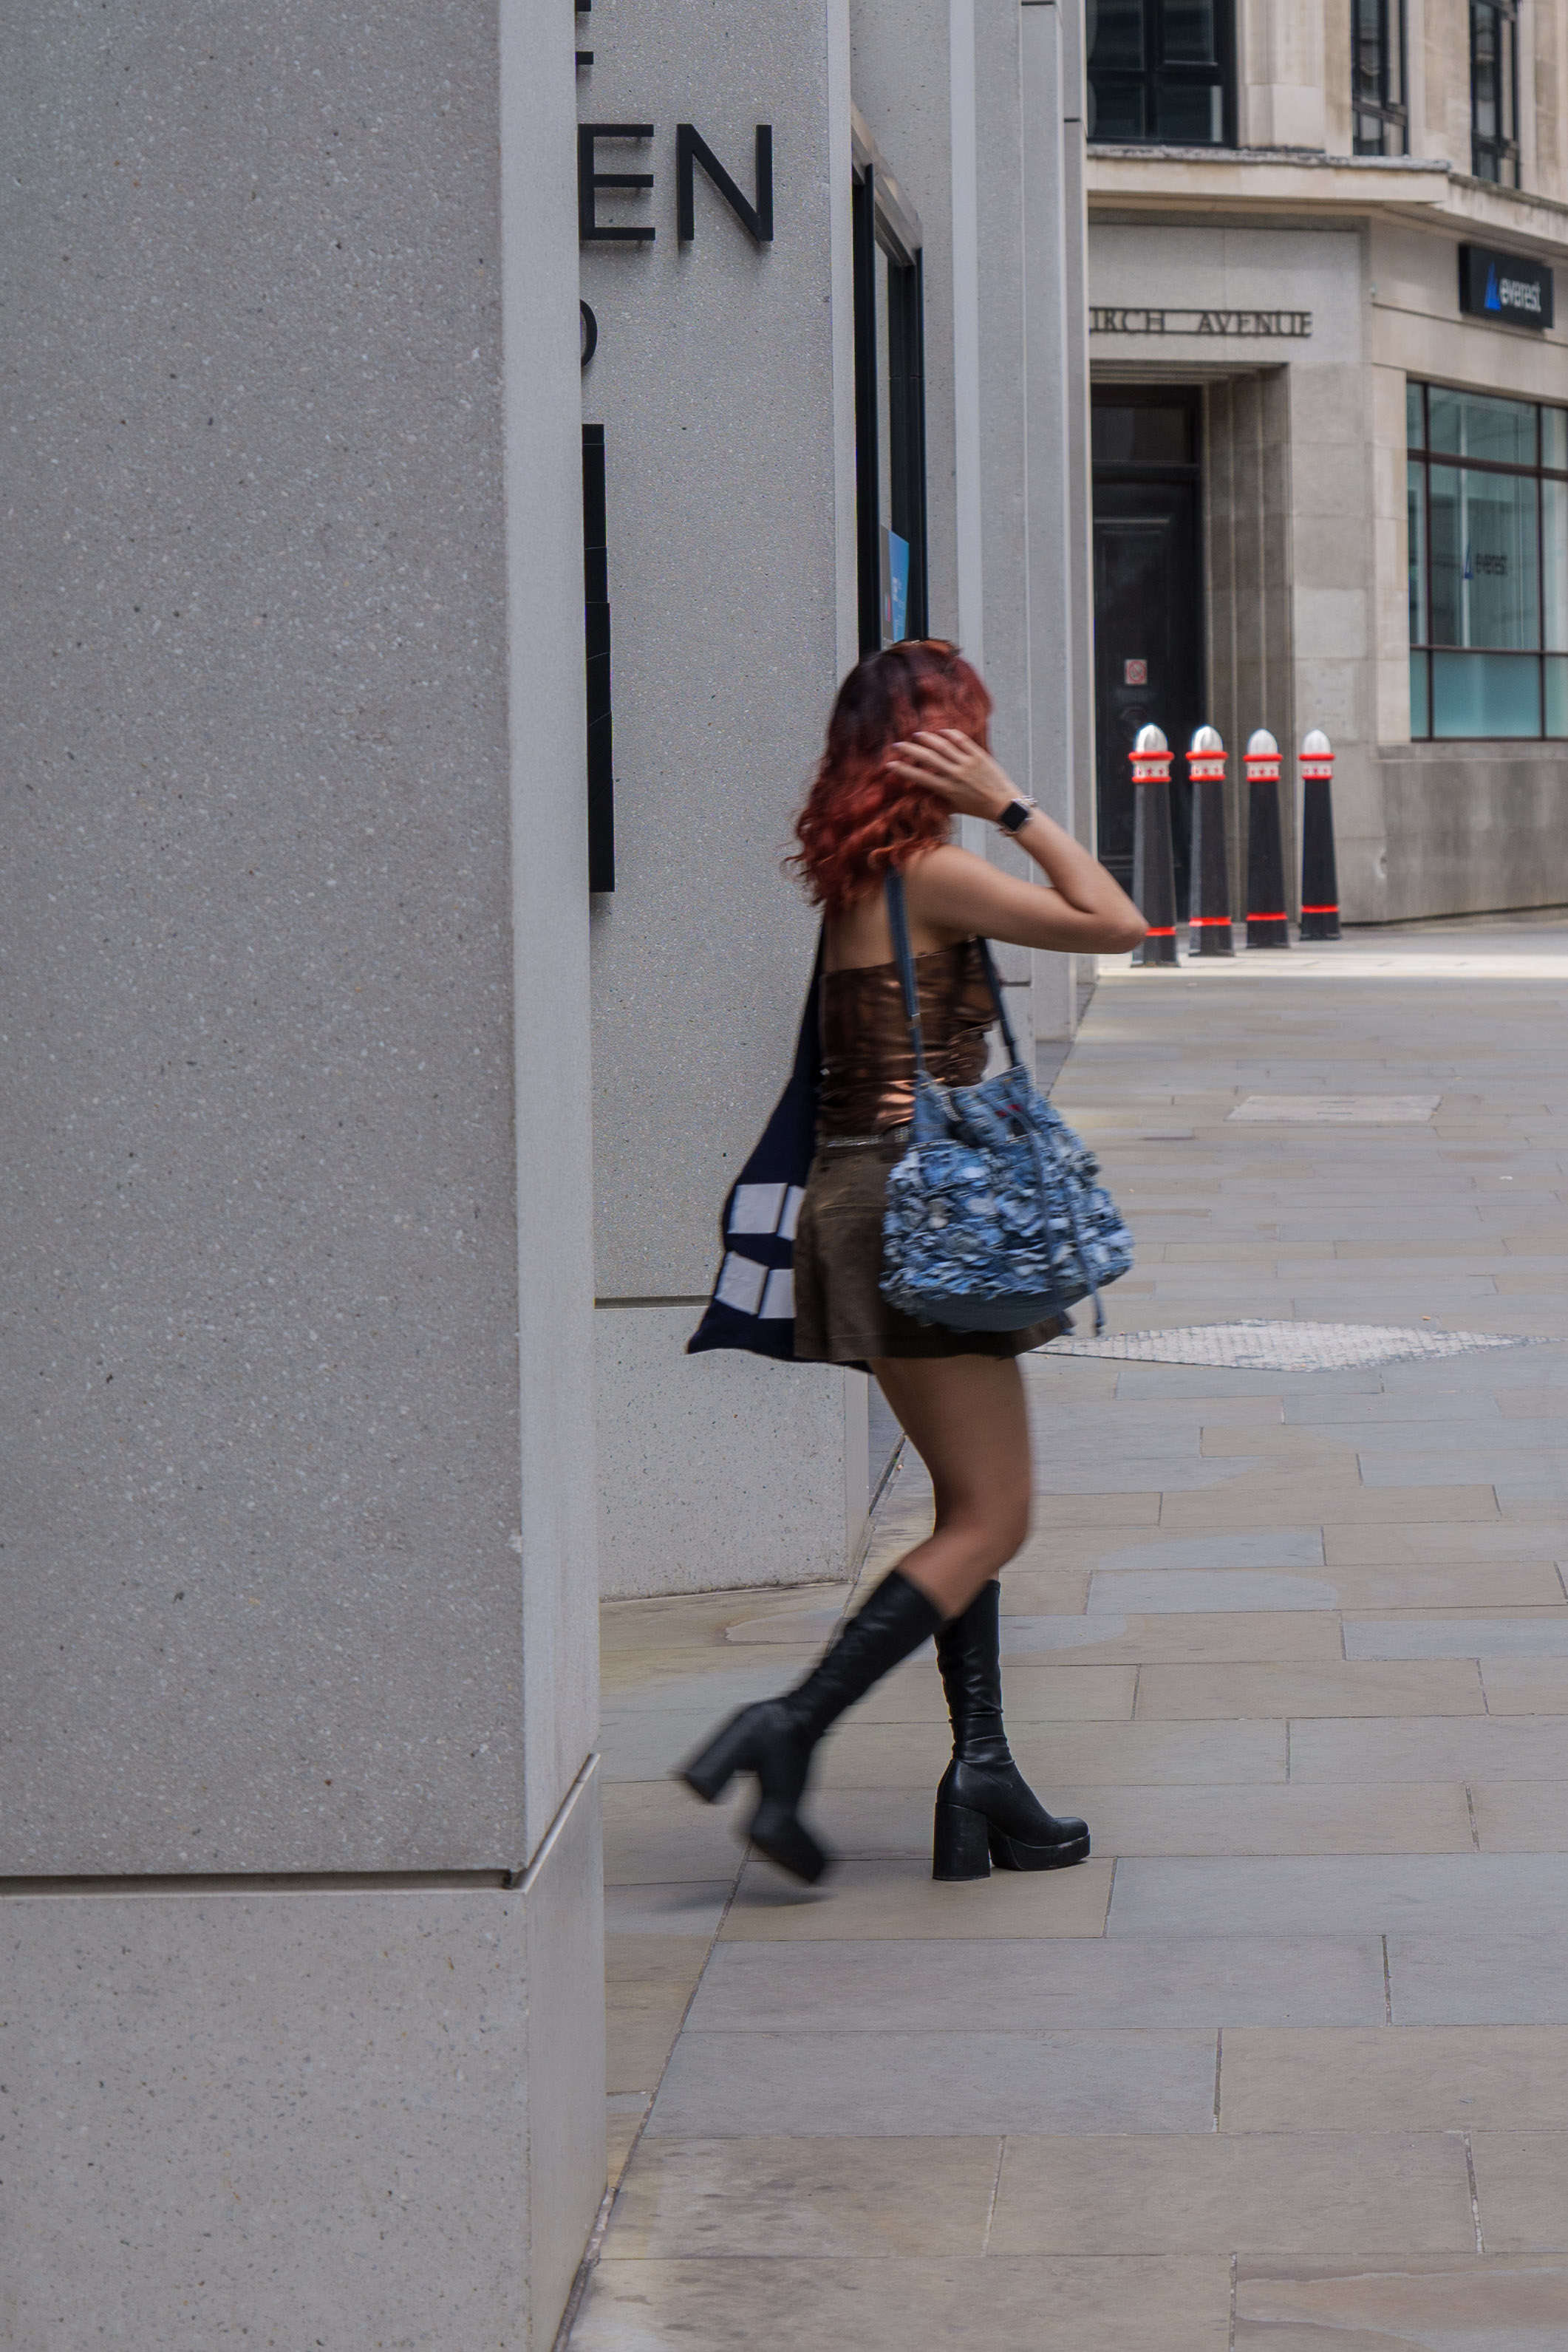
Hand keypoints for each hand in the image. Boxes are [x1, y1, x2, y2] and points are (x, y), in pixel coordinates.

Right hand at [885, 729, 1015, 821]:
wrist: (1004, 804)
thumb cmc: (979, 808)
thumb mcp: (956, 807)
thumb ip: (940, 800)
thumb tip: (925, 796)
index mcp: (947, 789)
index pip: (920, 777)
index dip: (903, 770)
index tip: (890, 764)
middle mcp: (955, 775)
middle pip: (928, 757)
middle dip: (910, 750)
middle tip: (898, 745)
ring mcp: (968, 763)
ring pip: (943, 745)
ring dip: (927, 739)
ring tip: (916, 735)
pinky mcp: (979, 755)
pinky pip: (962, 740)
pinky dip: (950, 734)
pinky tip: (941, 732)